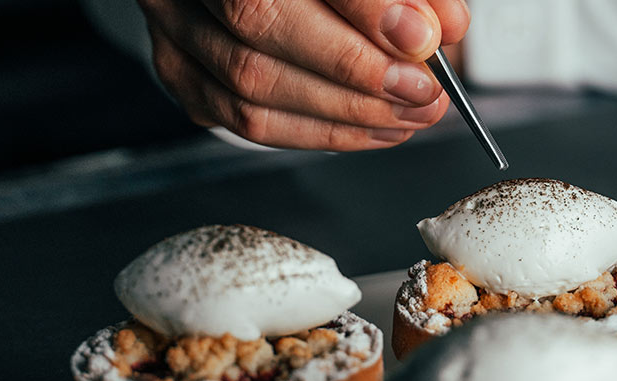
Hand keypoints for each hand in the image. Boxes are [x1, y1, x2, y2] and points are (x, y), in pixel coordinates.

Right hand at [137, 0, 469, 150]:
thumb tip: (442, 26)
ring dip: (343, 112)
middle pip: (260, 24)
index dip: (363, 8)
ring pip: (249, 85)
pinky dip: (317, 132)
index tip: (422, 37)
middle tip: (422, 91)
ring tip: (407, 114)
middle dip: (356, 71)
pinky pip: (244, 121)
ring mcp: (174, 25)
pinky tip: (368, 128)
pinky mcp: (179, 72)